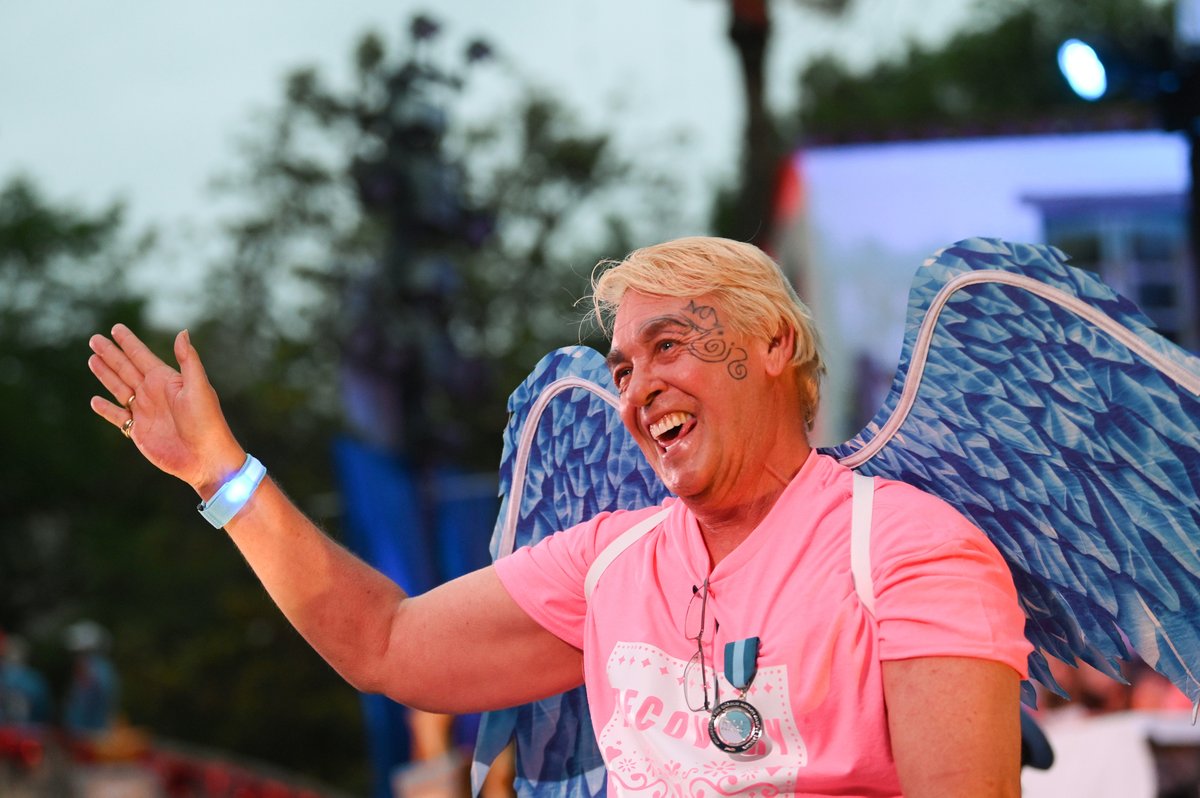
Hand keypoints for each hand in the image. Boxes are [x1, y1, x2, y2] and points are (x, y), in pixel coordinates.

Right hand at [88, 324, 245, 497]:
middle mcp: (154, 393)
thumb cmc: (207, 421)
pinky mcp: (139, 431)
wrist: (205, 457)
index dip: (128, 342)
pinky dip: (106, 409)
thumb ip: (188, 360)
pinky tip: (95, 400)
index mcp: (166, 380)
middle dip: (111, 354)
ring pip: (119, 388)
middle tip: (94, 339)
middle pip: (126, 369)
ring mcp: (145, 411)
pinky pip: (118, 416)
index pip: (142, 356)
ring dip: (105, 375)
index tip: (115, 328)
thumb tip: (183, 332)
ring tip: (92, 360)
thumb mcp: (199, 387)